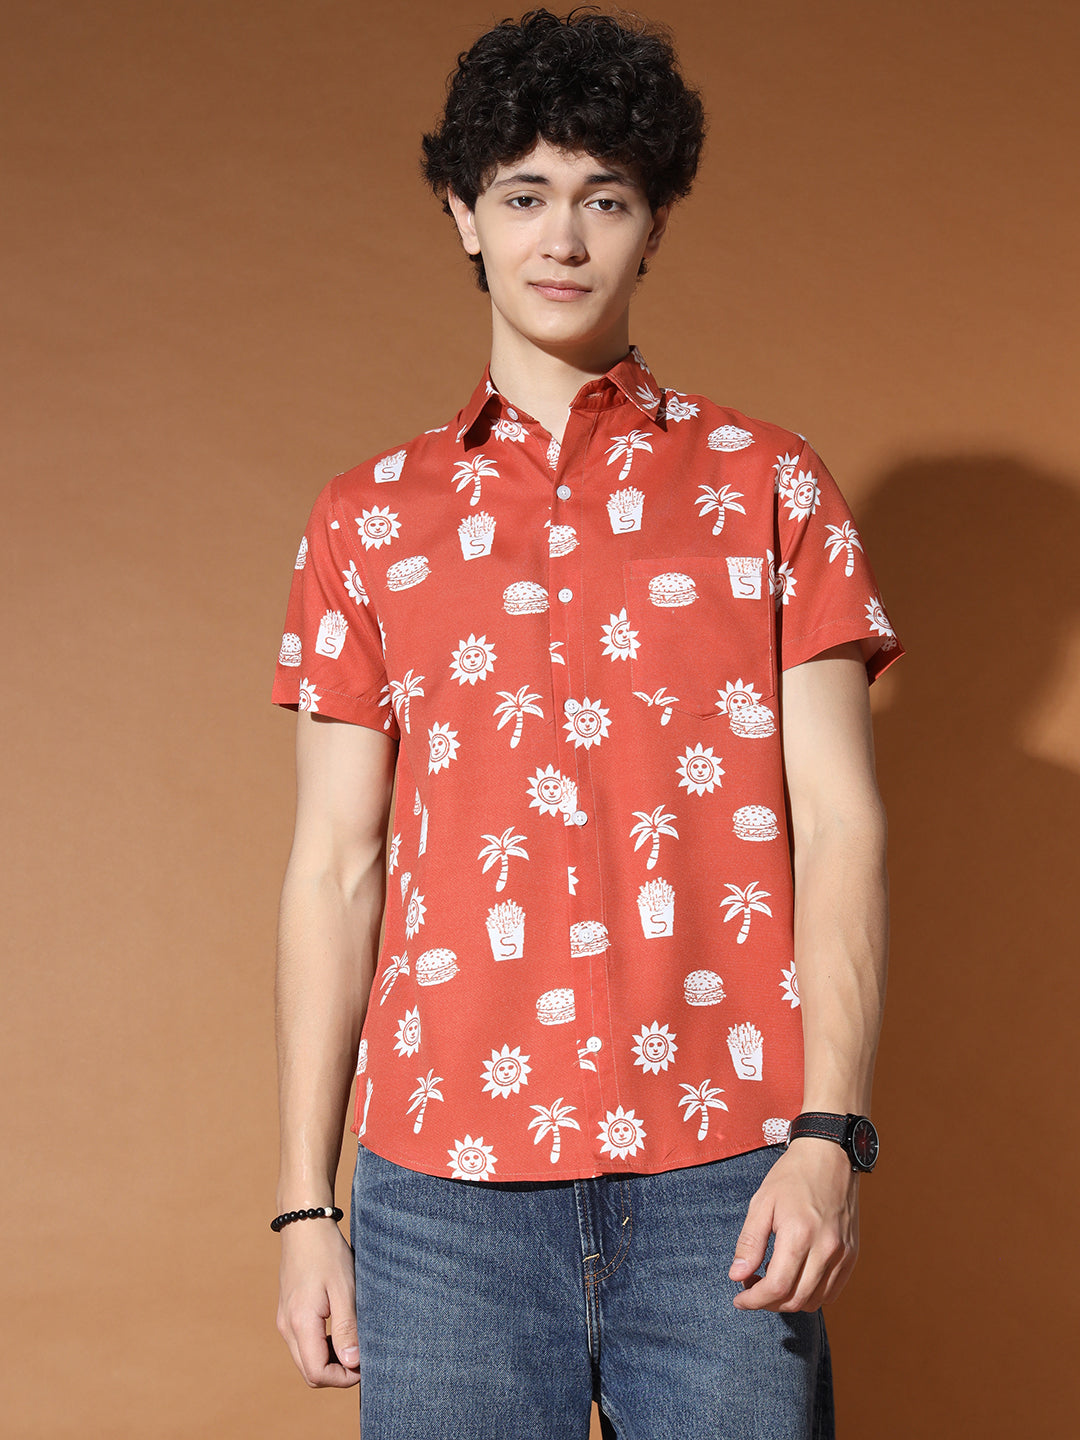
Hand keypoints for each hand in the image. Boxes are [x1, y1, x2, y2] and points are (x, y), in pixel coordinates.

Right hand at [276, 1220, 360, 1387]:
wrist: (305, 1225)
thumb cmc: (327, 1254)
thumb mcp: (344, 1289)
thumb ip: (347, 1328)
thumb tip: (352, 1364)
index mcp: (300, 1323)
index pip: (317, 1373)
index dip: (343, 1378)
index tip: (365, 1364)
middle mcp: (286, 1327)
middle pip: (310, 1372)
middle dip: (337, 1373)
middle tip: (363, 1356)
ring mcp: (284, 1321)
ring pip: (305, 1359)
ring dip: (330, 1360)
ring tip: (354, 1341)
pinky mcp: (287, 1313)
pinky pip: (302, 1344)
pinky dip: (321, 1347)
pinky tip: (340, 1331)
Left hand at [728, 1139, 859, 1311]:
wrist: (829, 1155)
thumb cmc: (791, 1176)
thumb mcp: (761, 1203)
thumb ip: (749, 1242)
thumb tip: (737, 1277)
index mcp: (799, 1234)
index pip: (777, 1287)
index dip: (754, 1300)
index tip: (739, 1299)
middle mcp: (826, 1248)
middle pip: (796, 1300)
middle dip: (768, 1303)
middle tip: (751, 1288)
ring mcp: (842, 1253)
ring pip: (815, 1301)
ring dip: (789, 1302)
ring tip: (772, 1282)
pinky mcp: (852, 1254)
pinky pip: (832, 1291)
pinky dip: (811, 1295)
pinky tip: (795, 1279)